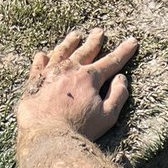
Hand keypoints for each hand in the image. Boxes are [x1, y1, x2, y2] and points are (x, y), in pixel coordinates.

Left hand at [16, 28, 137, 140]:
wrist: (47, 135)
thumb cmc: (79, 129)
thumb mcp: (107, 117)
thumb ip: (117, 96)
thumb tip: (121, 79)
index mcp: (89, 78)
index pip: (111, 62)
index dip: (123, 52)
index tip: (132, 42)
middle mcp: (70, 69)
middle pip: (85, 51)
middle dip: (95, 41)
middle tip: (100, 32)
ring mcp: (50, 73)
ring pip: (62, 51)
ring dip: (70, 42)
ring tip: (76, 35)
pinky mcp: (34, 81)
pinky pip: (39, 64)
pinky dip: (43, 57)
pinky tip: (44, 54)